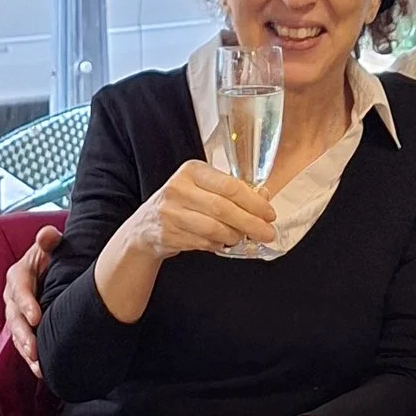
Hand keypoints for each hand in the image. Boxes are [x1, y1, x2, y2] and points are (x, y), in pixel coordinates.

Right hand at [3, 223, 60, 370]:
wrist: (53, 268)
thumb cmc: (52, 256)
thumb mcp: (50, 246)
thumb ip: (49, 241)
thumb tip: (48, 235)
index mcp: (18, 276)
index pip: (19, 290)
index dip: (26, 304)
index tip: (35, 317)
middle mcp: (13, 298)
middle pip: (14, 318)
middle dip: (23, 335)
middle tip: (34, 349)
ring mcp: (17, 315)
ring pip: (17, 335)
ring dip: (26, 351)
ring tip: (37, 365)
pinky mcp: (24, 328)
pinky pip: (24, 344)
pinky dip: (31, 358)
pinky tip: (41, 371)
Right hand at [129, 160, 279, 262]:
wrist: (146, 227)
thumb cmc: (182, 204)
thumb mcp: (203, 189)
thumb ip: (232, 191)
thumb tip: (264, 197)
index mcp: (192, 170)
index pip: (230, 185)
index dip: (254, 202)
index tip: (269, 213)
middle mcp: (179, 188)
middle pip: (223, 208)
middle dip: (250, 223)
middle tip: (266, 232)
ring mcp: (171, 212)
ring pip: (214, 228)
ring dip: (234, 236)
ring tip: (242, 238)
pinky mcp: (168, 234)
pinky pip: (203, 242)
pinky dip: (218, 245)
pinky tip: (223, 243)